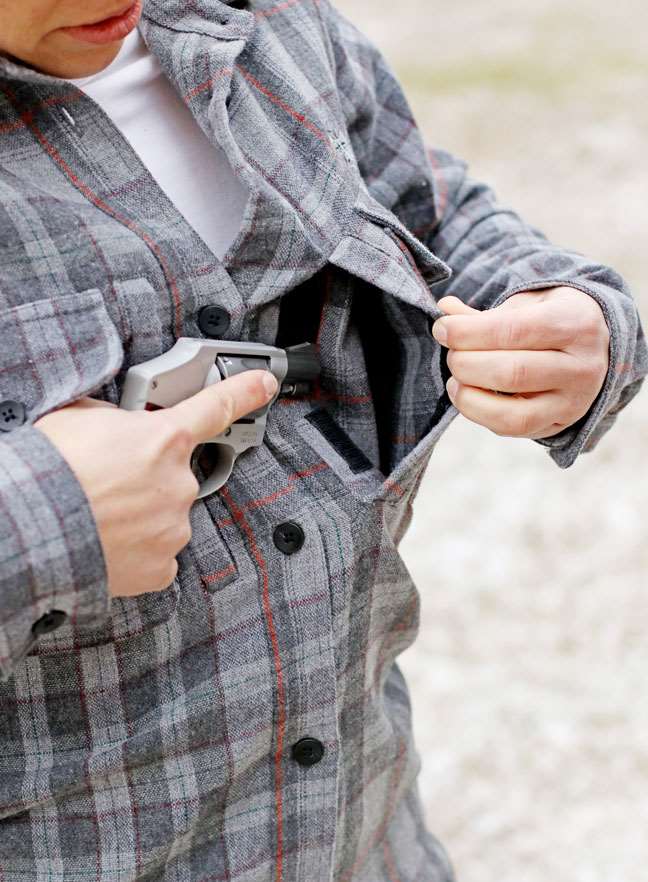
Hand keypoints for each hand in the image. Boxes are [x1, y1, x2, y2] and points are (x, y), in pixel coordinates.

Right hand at [33, 370, 277, 598]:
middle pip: (175, 474)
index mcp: (164, 438)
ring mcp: (174, 526)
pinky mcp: (162, 566)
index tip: (264, 383)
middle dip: (146, 477)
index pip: (216, 407)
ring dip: (139, 515)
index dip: (244, 392)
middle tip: (106, 483)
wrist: (30, 529)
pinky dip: (137, 551)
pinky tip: (110, 543)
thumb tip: (115, 422)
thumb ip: (113, 417)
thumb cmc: (50, 469)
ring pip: (165, 516)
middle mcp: (179, 482)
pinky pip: (158, 555)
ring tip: (98, 515)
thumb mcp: (78, 417)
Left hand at [430, 287, 609, 439]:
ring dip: (470, 397)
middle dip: (466, 364)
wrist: (592, 347)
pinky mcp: (560, 423)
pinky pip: (512, 429)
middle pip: (512, 372)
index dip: (469, 332)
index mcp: (575, 323)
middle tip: (452, 354)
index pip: (514, 330)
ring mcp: (574, 401)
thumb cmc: (548, 320)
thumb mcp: (524, 305)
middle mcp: (583, 366)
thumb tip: (445, 310)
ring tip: (456, 380)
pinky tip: (469, 395)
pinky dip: (480, 414)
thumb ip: (484, 313)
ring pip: (513, 412)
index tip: (442, 329)